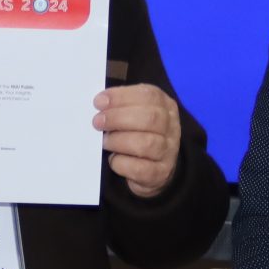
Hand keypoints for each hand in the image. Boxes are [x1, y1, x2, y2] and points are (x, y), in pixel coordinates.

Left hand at [93, 83, 180, 197]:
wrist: (154, 169)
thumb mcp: (134, 114)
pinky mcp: (160, 173)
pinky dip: (121, 163)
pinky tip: (113, 159)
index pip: (148, 95)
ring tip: (105, 142)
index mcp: (165, 105)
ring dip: (119, 141)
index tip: (99, 102)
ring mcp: (168, 151)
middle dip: (118, 118)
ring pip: (146, 143)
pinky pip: (140, 168)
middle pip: (150, 118)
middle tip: (97, 122)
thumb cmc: (138, 134)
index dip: (121, 97)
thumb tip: (99, 104)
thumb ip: (120, 106)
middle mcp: (171, 127)